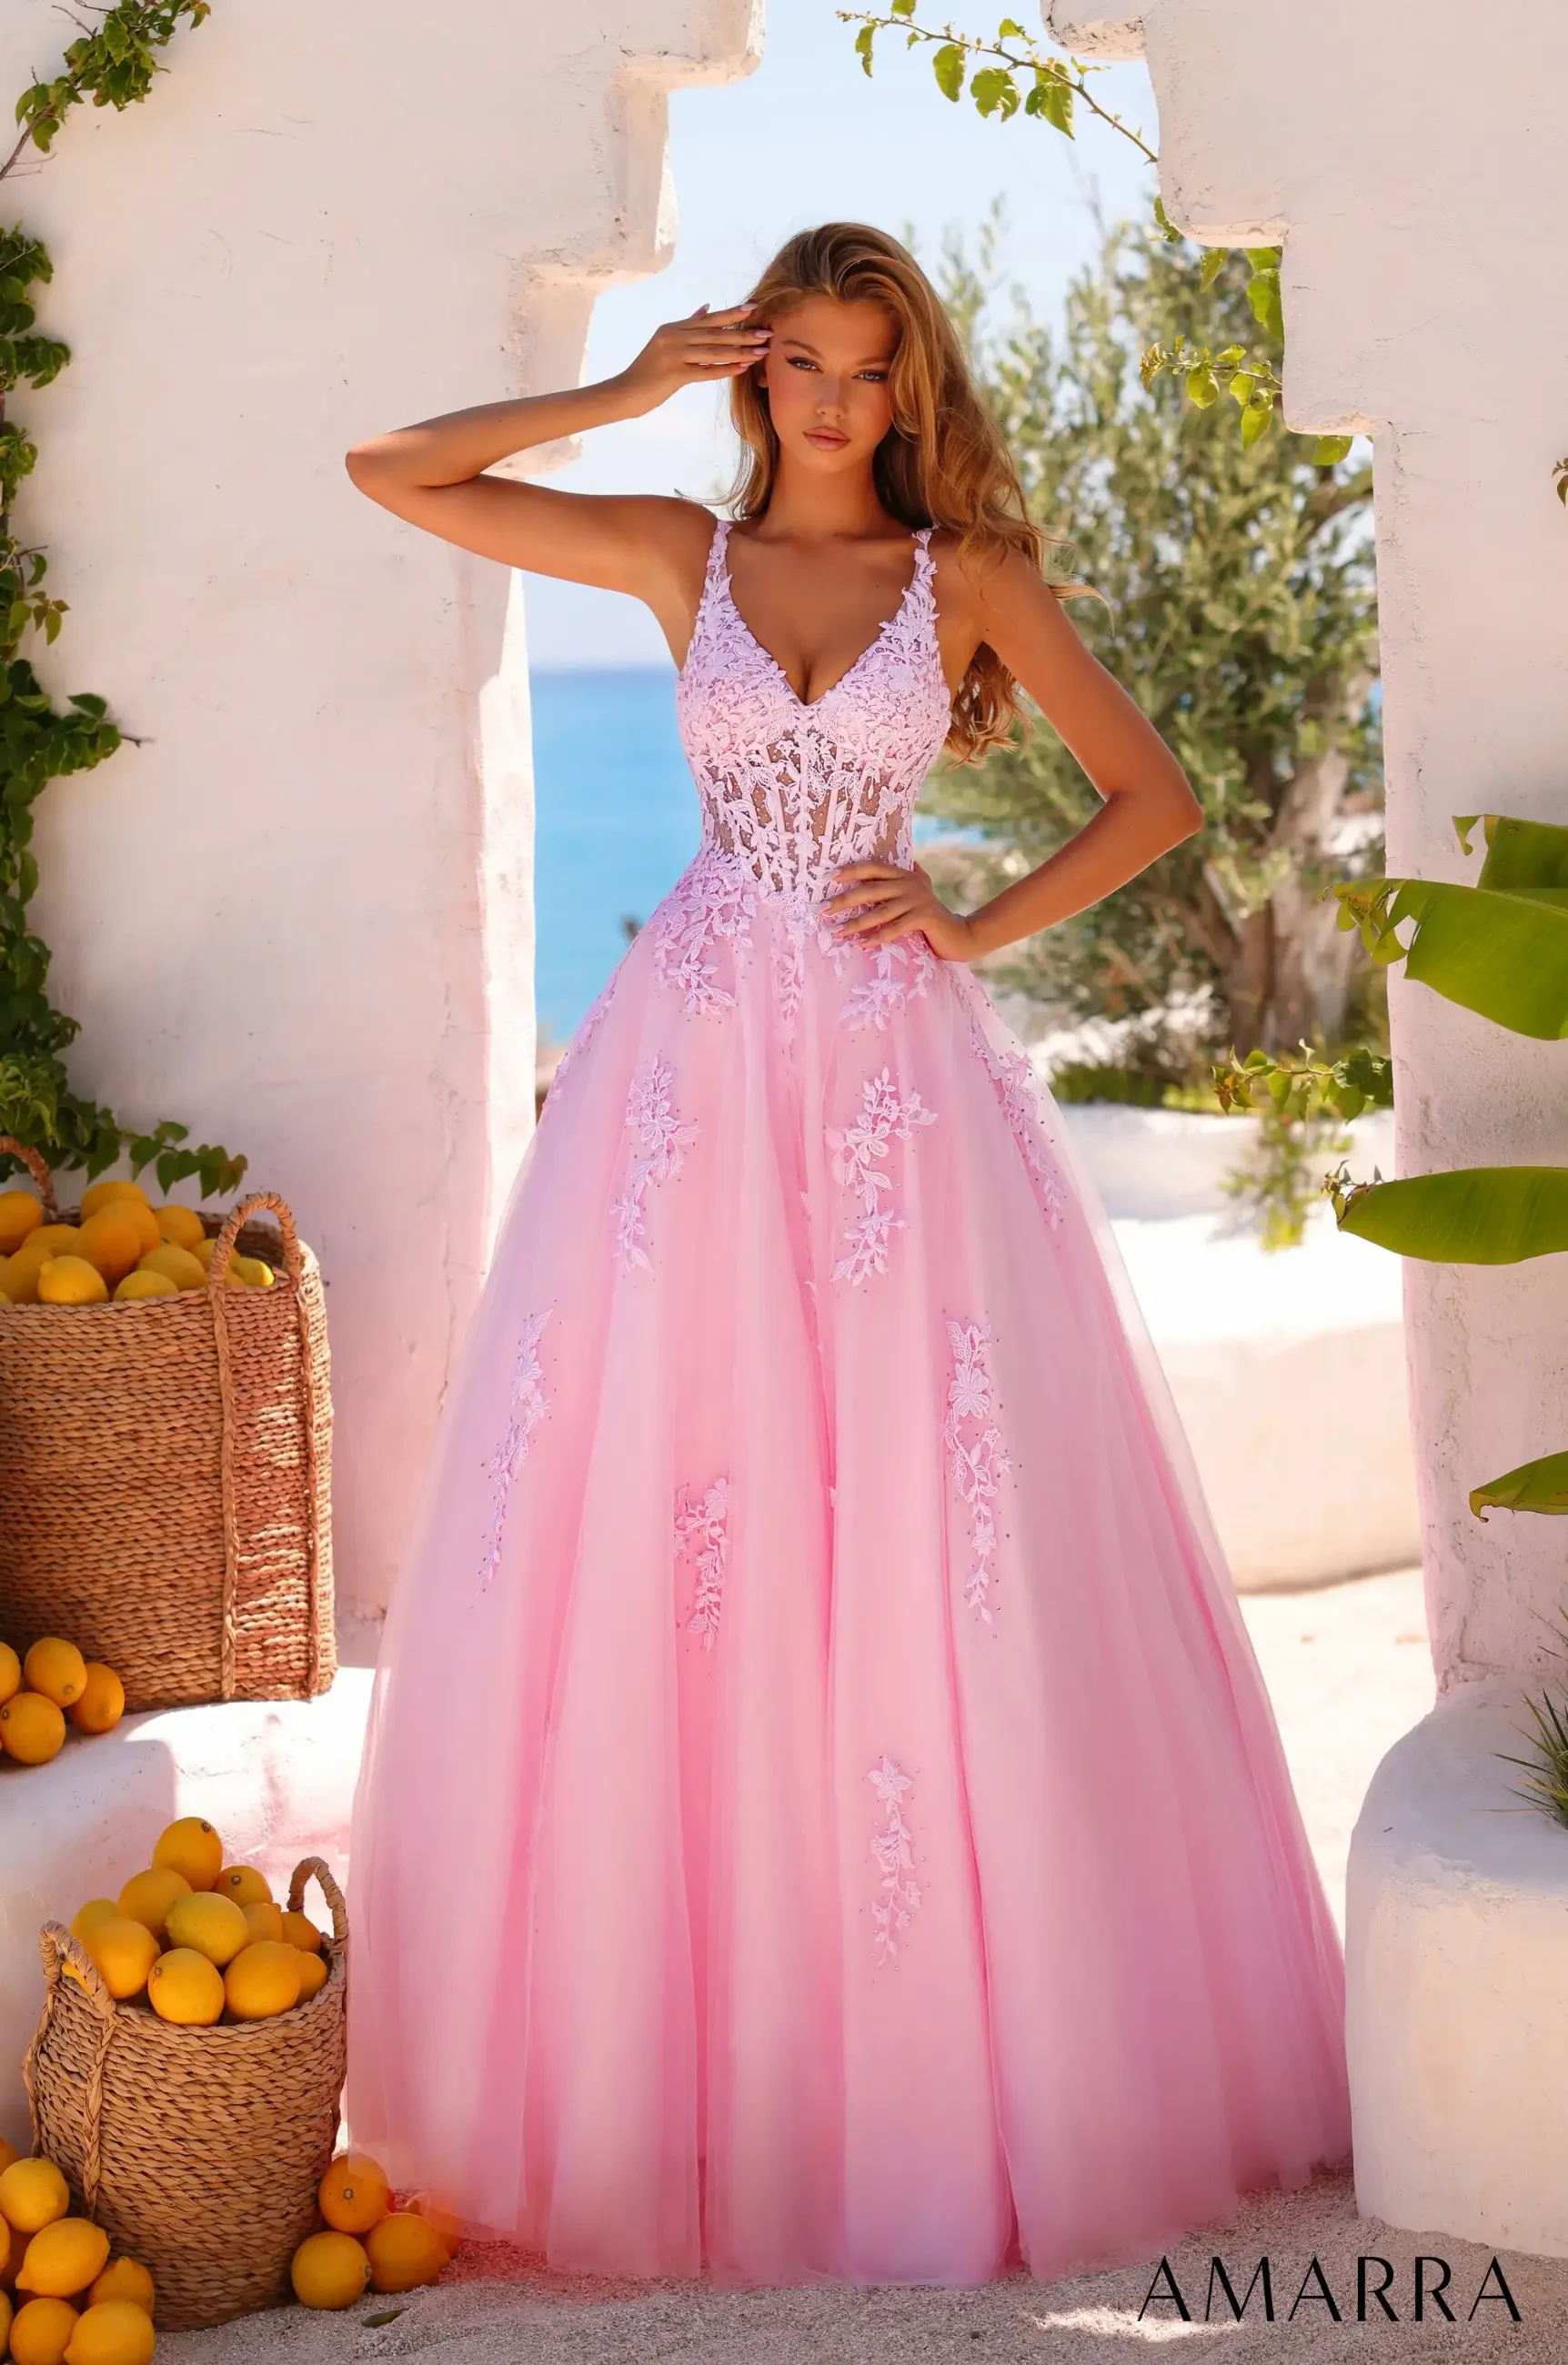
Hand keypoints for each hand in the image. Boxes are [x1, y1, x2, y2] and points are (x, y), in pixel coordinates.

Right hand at [616, 304, 770, 414]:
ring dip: (741, 352)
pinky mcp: (674, 374)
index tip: (755, 309)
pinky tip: (743, 369)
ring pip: (714, 351)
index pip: (709, 319)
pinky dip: (726, 369)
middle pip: (715, 334)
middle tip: (768, 333)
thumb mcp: (665, 343)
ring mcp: (673, 354)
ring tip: (762, 352)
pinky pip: (706, 371)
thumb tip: (706, 308)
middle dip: (743, 333)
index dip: (732, 314)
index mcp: (673, 328)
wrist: (625, 392)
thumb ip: (687, 326)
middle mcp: (673, 337)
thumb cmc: (648, 372)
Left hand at [822, 860, 979, 960]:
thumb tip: (893, 863)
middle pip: (871, 890)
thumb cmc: (931, 915)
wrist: (959, 934)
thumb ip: (906, 876)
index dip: (852, 870)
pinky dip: (876, 938)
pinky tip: (861, 944)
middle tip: (823, 910)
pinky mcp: (924, 918)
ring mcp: (917, 900)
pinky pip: (894, 929)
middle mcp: (910, 884)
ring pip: (880, 912)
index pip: (874, 867)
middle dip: (845, 900)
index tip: (830, 877)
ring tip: (837, 932)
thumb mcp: (919, 891)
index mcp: (905, 875)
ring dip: (856, 924)